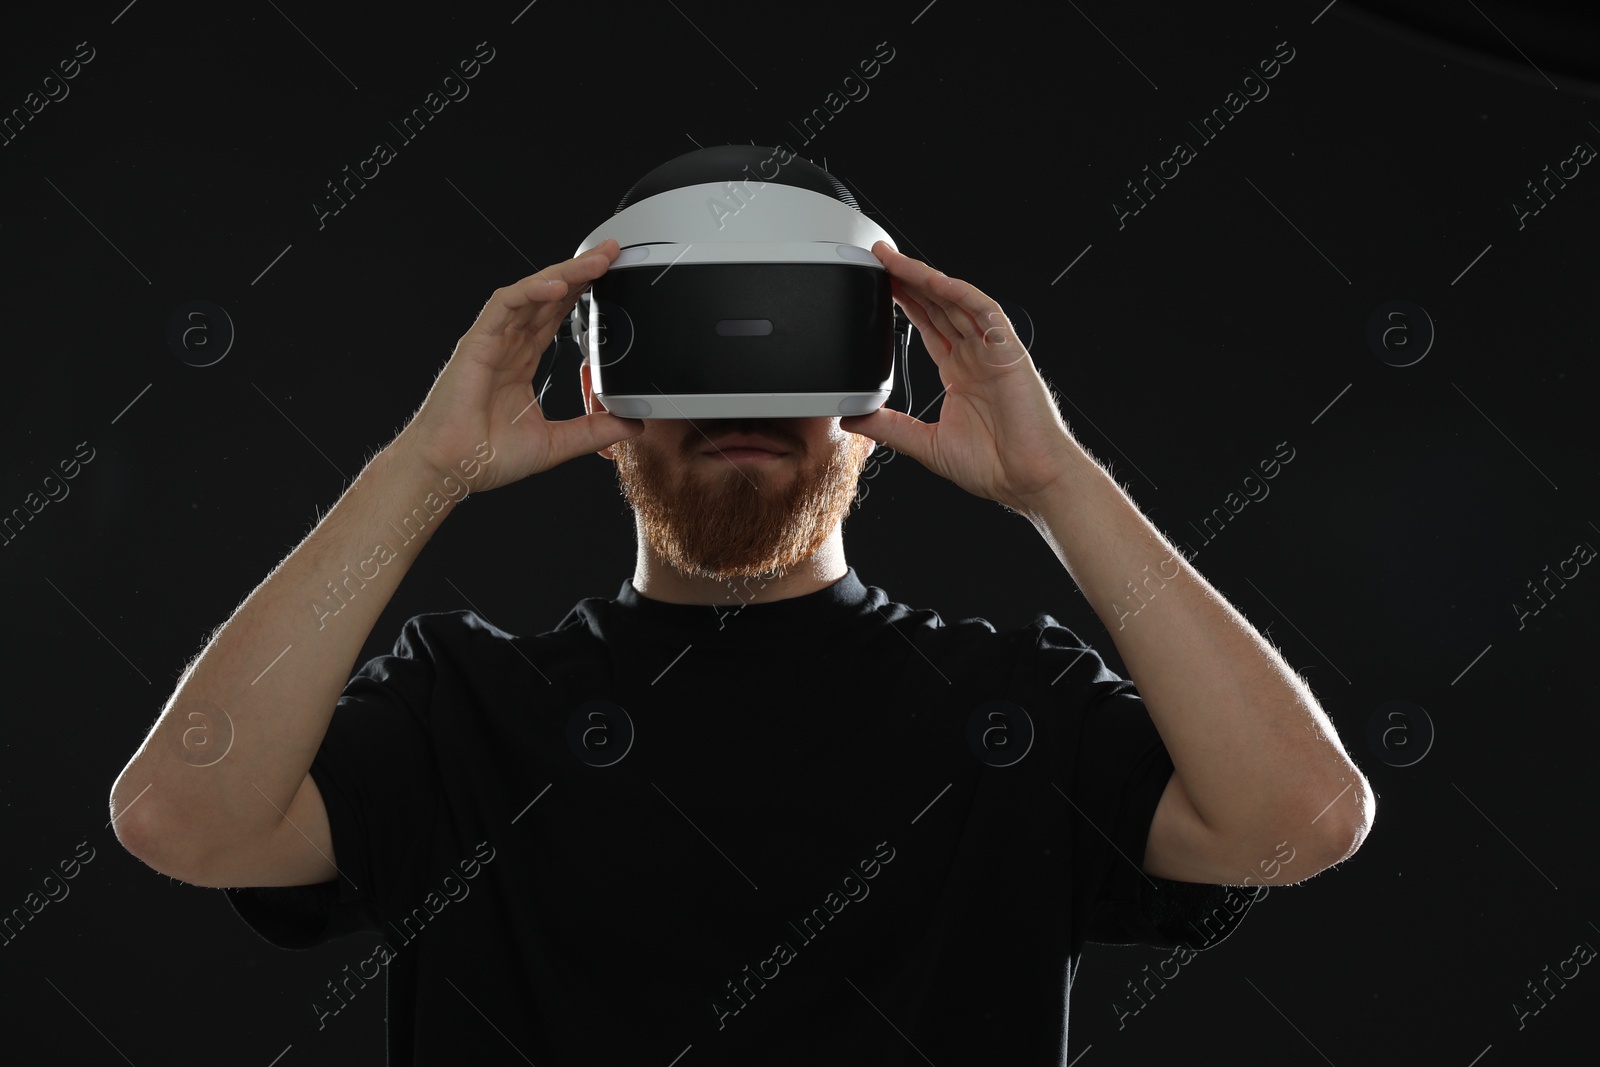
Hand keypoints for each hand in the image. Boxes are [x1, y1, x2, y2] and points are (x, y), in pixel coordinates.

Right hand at [392, 239, 643, 491]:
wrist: (450, 469)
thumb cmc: (486, 456)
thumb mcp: (556, 443)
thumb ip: (594, 431)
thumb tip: (630, 425)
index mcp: (522, 360)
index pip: (557, 315)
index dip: (583, 293)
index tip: (612, 277)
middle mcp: (508, 345)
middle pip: (549, 296)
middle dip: (580, 271)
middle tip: (612, 252)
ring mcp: (492, 340)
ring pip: (531, 293)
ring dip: (564, 274)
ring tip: (595, 261)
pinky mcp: (477, 343)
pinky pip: (505, 306)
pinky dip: (531, 292)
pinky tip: (557, 285)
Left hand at [839, 243, 1083, 513]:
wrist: (1029, 480)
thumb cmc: (994, 466)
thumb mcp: (926, 444)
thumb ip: (889, 427)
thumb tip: (852, 418)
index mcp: (960, 374)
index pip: (928, 326)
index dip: (905, 303)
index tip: (880, 285)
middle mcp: (976, 356)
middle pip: (938, 306)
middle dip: (909, 280)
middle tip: (879, 258)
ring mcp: (992, 350)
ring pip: (956, 301)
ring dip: (925, 278)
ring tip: (895, 260)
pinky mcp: (1008, 351)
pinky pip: (983, 312)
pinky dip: (959, 293)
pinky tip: (934, 280)